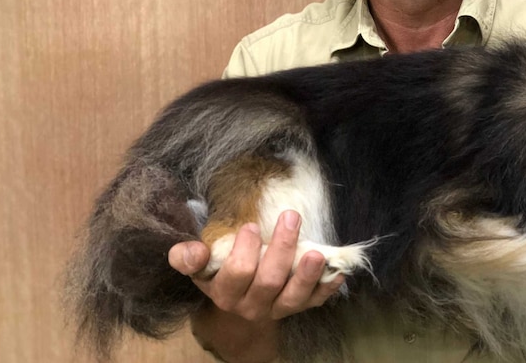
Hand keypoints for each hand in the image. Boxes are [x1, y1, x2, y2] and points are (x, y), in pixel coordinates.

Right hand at [168, 211, 344, 321]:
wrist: (238, 302)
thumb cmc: (220, 272)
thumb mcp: (200, 266)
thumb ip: (188, 257)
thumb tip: (192, 250)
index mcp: (225, 292)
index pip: (237, 274)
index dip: (246, 250)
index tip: (252, 226)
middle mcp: (251, 305)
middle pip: (269, 281)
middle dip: (282, 249)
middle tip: (291, 217)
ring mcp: (276, 308)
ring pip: (293, 296)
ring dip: (307, 275)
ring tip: (317, 252)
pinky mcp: (298, 307)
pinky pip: (314, 302)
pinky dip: (326, 287)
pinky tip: (337, 271)